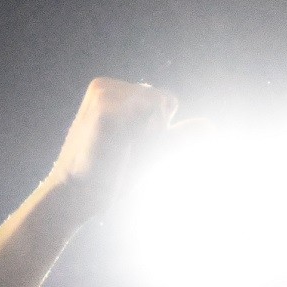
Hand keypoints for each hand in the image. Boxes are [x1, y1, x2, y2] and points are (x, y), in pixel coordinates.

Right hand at [43, 78, 178, 223]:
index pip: (161, 101)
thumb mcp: (149, 153)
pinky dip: (142, 136)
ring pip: (158, 104)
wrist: (76, 199)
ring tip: (118, 150)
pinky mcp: (105, 108)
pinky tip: (117, 148)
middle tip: (121, 153)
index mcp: (112, 93)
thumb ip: (176, 137)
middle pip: (162, 100)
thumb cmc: (109, 180)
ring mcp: (105, 94)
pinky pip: (150, 113)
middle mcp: (106, 87)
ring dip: (148, 134)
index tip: (127, 149)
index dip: (157, 130)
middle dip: (154, 131)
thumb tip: (211, 128)